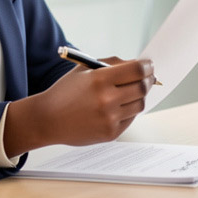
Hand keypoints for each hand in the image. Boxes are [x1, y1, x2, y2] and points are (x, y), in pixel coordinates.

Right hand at [5, 58, 155, 154]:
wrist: (47, 119)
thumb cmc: (66, 92)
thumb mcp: (84, 70)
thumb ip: (112, 64)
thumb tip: (140, 65)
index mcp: (99, 80)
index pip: (137, 70)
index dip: (147, 66)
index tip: (149, 65)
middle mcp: (106, 99)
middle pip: (142, 87)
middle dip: (148, 80)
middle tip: (149, 78)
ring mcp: (109, 118)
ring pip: (139, 104)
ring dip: (139, 96)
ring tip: (133, 91)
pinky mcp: (111, 133)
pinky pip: (130, 118)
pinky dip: (129, 110)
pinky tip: (119, 106)